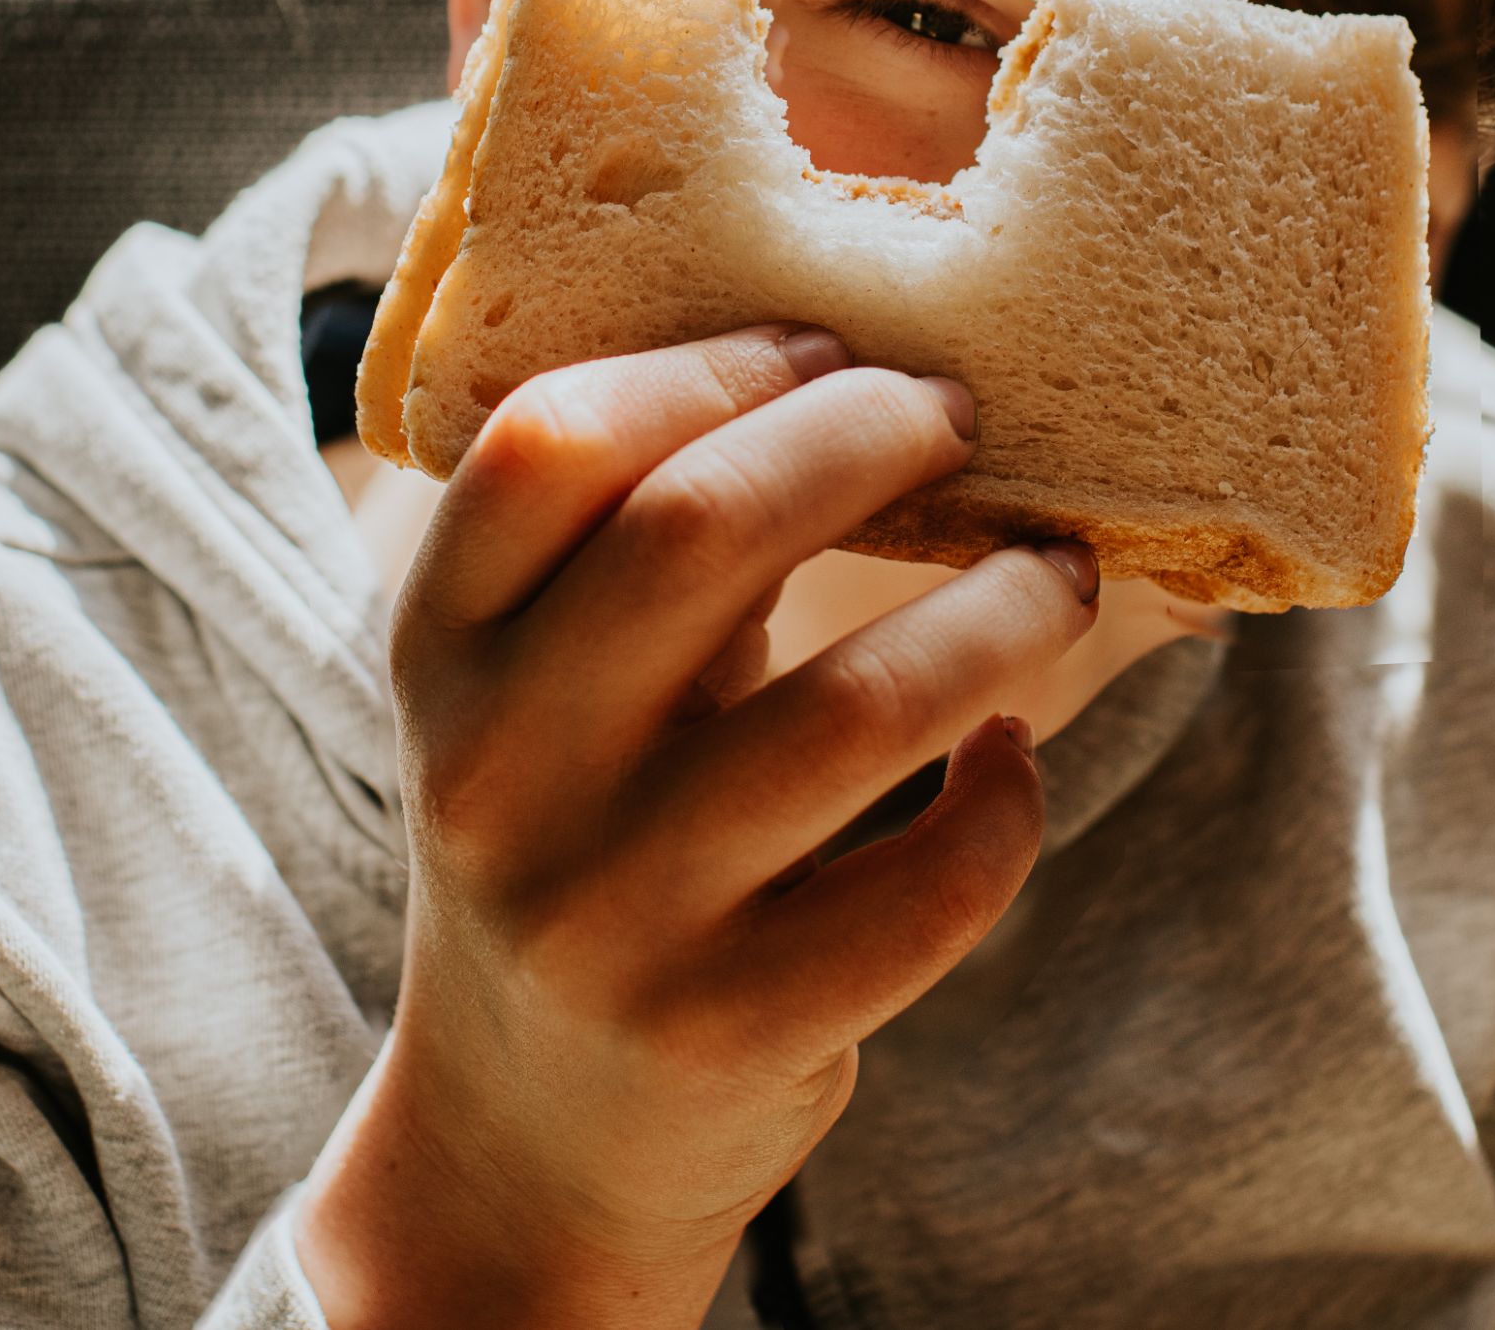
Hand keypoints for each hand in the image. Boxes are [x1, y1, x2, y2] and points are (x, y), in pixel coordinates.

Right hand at [297, 326, 1100, 1328]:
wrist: (527, 1150)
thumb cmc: (579, 844)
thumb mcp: (536, 695)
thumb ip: (630, 553)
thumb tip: (860, 365)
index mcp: (440, 655)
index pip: (545, 445)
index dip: (708, 364)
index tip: (823, 342)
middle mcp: (504, 775)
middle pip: (699, 532)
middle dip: (867, 437)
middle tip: (961, 416)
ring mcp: (614, 912)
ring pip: (858, 705)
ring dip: (998, 610)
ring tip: (1054, 574)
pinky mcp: (731, 1028)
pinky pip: (928, 885)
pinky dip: (1006, 802)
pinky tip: (1009, 760)